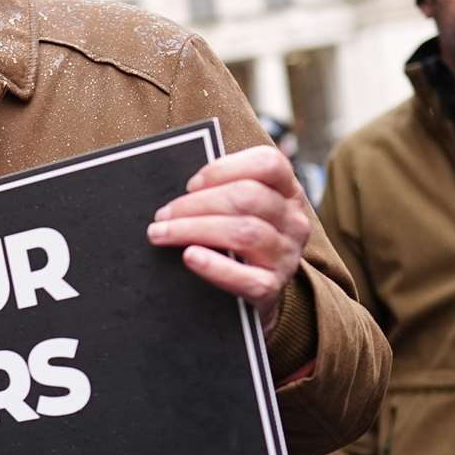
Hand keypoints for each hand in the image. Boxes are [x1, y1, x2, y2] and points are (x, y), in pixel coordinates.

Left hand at [147, 145, 311, 332]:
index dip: (225, 169)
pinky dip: (214, 266)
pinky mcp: (272, 287)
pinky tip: (190, 257)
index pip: (268, 163)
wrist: (256, 291)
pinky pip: (245, 278)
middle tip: (163, 215)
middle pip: (248, 197)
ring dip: (194, 229)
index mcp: (287, 192)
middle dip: (197, 203)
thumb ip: (220, 192)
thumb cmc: (237, 240)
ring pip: (243, 232)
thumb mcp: (241, 210)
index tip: (191, 184)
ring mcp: (286, 256)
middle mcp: (293, 221)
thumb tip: (179, 192)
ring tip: (161, 234)